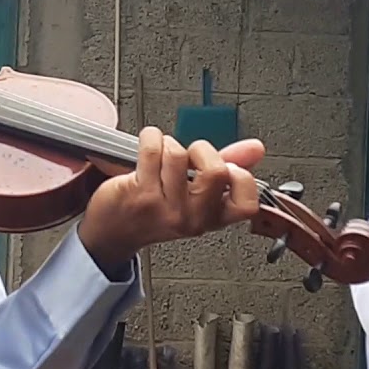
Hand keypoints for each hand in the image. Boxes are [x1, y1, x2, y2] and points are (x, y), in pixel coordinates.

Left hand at [78, 127, 264, 266]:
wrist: (113, 230)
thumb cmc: (155, 210)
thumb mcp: (198, 192)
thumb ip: (229, 166)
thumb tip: (255, 148)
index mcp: (212, 217)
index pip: (246, 203)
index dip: (241, 177)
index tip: (227, 167)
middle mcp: (192, 217)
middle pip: (216, 171)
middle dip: (202, 150)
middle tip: (190, 157)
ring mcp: (165, 208)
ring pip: (179, 155)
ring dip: (169, 144)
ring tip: (162, 156)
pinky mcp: (140, 194)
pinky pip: (153, 150)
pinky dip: (150, 138)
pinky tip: (148, 147)